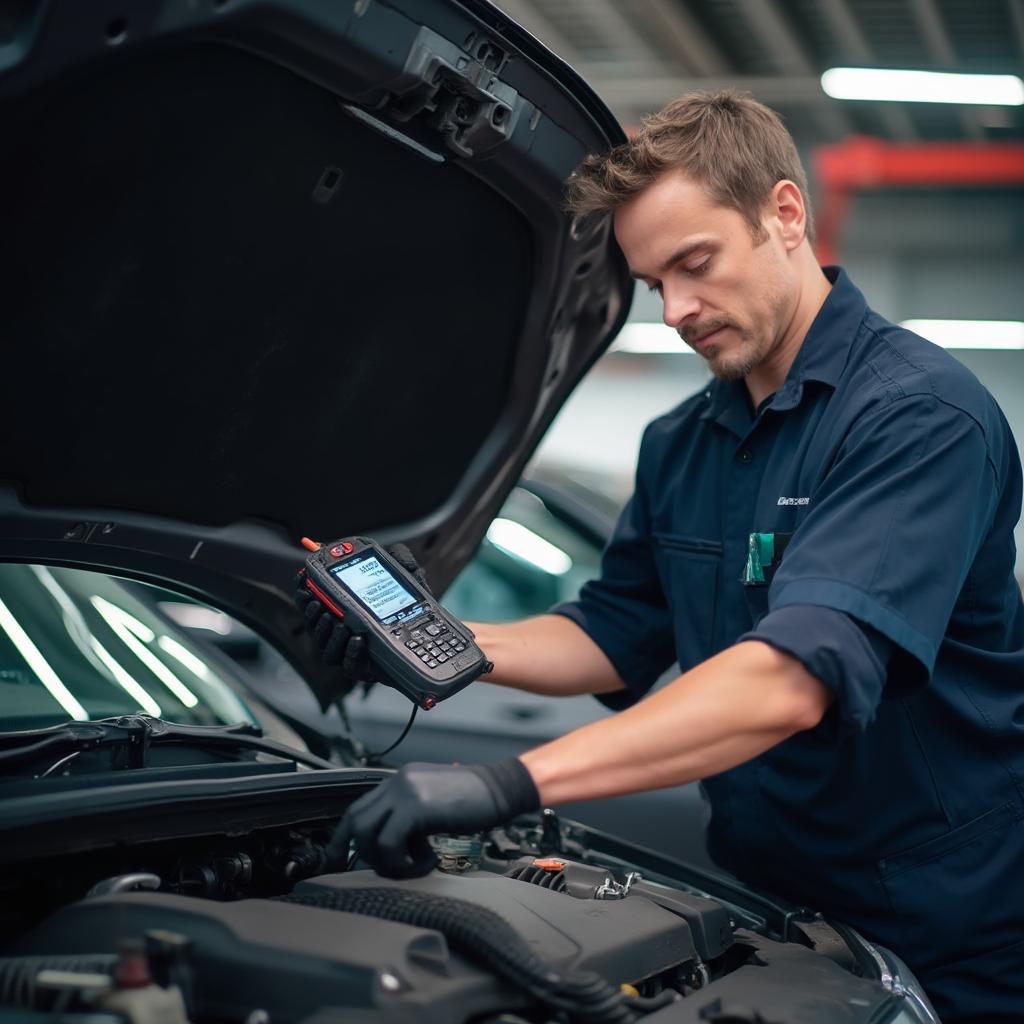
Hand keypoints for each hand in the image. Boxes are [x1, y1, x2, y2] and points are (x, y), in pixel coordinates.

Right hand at [294, 543, 428, 684]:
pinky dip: (351, 652)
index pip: (315, 602)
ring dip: (328, 635)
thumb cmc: (409, 617)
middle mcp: (342, 633)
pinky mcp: (363, 671)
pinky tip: (358, 639)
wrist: (426, 649)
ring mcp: (350, 654)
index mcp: (344, 612)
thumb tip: (395, 550)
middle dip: (310, 615)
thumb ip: (402, 565)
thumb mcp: (408, 586)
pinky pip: (349, 665)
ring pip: (327, 649)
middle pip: (314, 627)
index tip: (303, 580)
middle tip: (317, 604)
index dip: (304, 592)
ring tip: (339, 623)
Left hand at [327, 759, 539, 877]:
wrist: (501, 788)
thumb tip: (391, 846)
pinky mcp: (417, 806)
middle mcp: (397, 782)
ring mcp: (405, 791)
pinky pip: (390, 843)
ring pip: (368, 834)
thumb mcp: (434, 803)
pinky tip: (428, 861)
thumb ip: (410, 816)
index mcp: (399, 780)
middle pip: (355, 821)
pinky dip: (404, 862)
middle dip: (364, 853)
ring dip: (387, 860)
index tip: (336, 861)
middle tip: (392, 867)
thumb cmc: (474, 800)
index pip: (357, 809)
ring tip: (415, 864)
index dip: (342, 838)